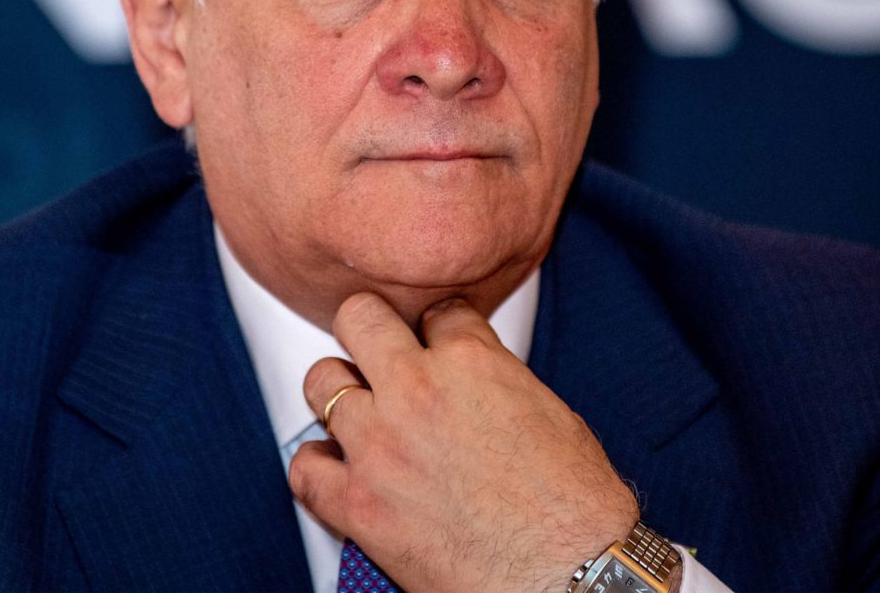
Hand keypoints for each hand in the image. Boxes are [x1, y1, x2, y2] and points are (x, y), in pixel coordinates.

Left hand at [289, 291, 639, 592]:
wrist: (568, 576)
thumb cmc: (575, 507)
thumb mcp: (549, 411)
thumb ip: (497, 379)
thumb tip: (474, 380)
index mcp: (471, 361)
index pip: (436, 313)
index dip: (439, 330)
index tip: (436, 343)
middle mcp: (417, 390)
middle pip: (360, 318)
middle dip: (371, 329)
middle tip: (379, 350)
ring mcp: (380, 445)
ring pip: (322, 383)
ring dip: (341, 394)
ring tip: (360, 411)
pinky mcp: (359, 504)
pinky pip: (305, 468)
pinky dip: (317, 466)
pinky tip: (337, 467)